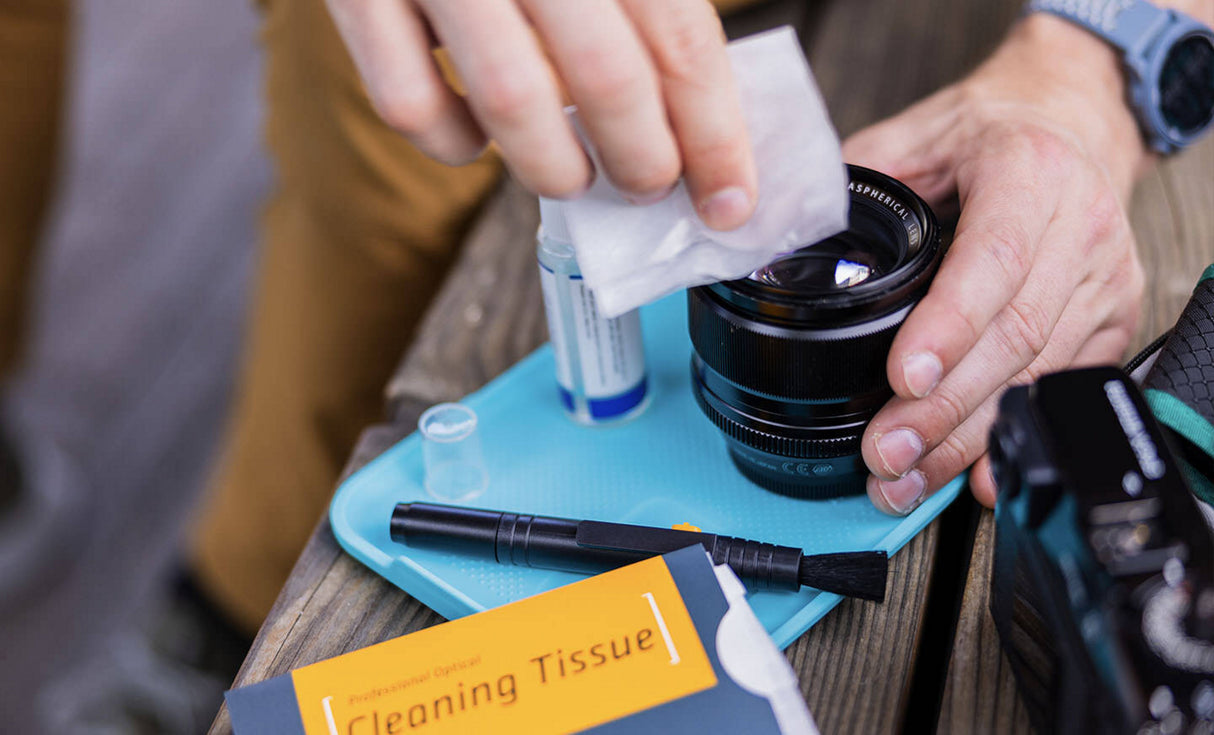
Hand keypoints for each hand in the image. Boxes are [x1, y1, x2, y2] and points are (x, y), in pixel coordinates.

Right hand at [324, 0, 756, 230]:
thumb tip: (699, 109)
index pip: (680, 37)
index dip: (714, 133)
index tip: (729, 198)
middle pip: (609, 79)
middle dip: (644, 162)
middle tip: (650, 187)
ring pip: (513, 103)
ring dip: (556, 169)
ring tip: (574, 176)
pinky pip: (409, 103)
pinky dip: (453, 144)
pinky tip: (478, 139)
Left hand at [844, 14, 1149, 513]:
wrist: (1066, 122)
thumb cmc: (980, 134)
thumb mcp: (909, 137)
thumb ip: (853, 188)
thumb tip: (779, 243)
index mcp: (1027, 170)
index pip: (994, 258)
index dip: (949, 325)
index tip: (902, 377)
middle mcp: (1079, 226)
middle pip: (1016, 333)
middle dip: (944, 407)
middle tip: (885, 450)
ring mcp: (1103, 277)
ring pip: (1038, 373)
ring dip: (967, 436)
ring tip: (905, 474)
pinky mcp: (1111, 320)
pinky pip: (1061, 388)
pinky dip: (1011, 438)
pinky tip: (970, 473)